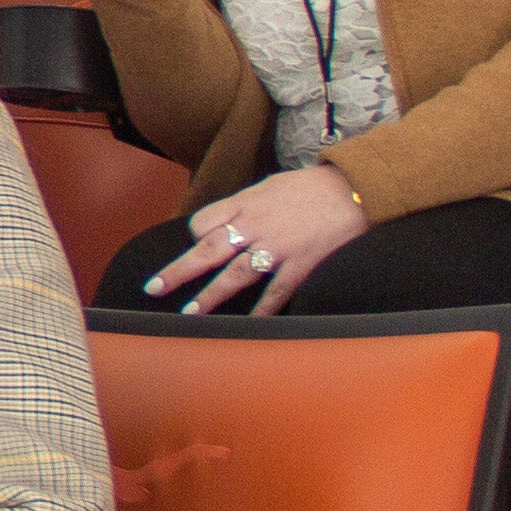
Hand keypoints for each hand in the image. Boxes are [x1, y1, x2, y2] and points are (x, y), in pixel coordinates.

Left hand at [148, 165, 373, 316]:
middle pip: (208, 250)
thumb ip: (248, 203)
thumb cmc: (313, 186)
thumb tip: (230, 218)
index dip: (195, 237)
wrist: (356, 189)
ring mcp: (277, 247)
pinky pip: (276, 292)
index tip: (196, 247)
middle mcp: (255, 225)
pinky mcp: (301, 265)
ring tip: (190, 312)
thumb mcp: (271, 185)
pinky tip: (248, 325)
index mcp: (246, 203)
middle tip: (154, 288)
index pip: (204, 222)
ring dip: (210, 296)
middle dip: (179, 271)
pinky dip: (262, 311)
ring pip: (235, 275)